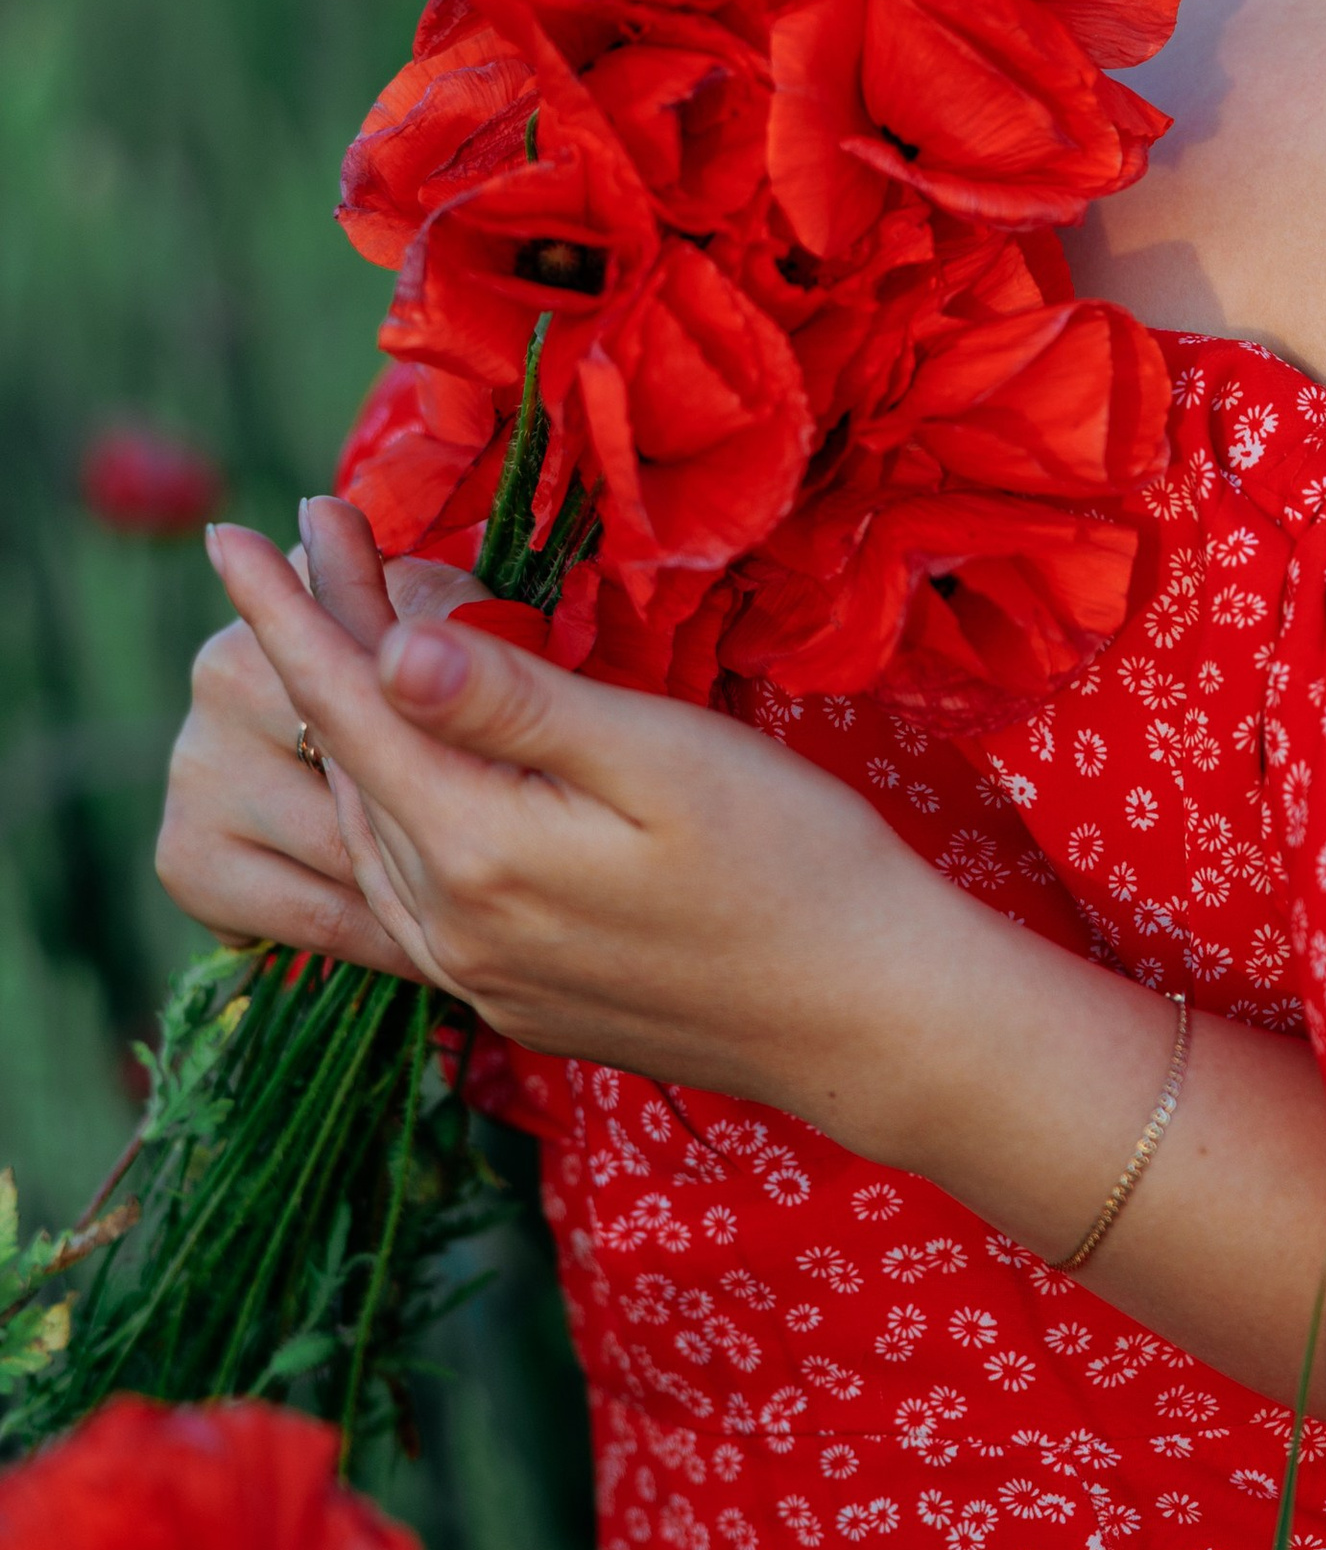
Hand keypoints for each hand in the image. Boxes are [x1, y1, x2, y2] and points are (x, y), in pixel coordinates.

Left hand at [195, 497, 956, 1139]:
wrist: (869, 1017)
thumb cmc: (793, 863)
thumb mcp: (663, 758)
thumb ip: (519, 707)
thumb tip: (389, 650)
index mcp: (479, 854)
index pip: (347, 707)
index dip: (289, 611)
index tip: (233, 531)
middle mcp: (453, 927)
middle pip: (351, 760)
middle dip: (322, 643)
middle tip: (316, 536)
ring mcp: (480, 974)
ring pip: (371, 829)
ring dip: (352, 724)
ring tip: (351, 630)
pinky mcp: (517, 995)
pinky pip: (408, 891)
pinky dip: (389, 806)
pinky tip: (404, 770)